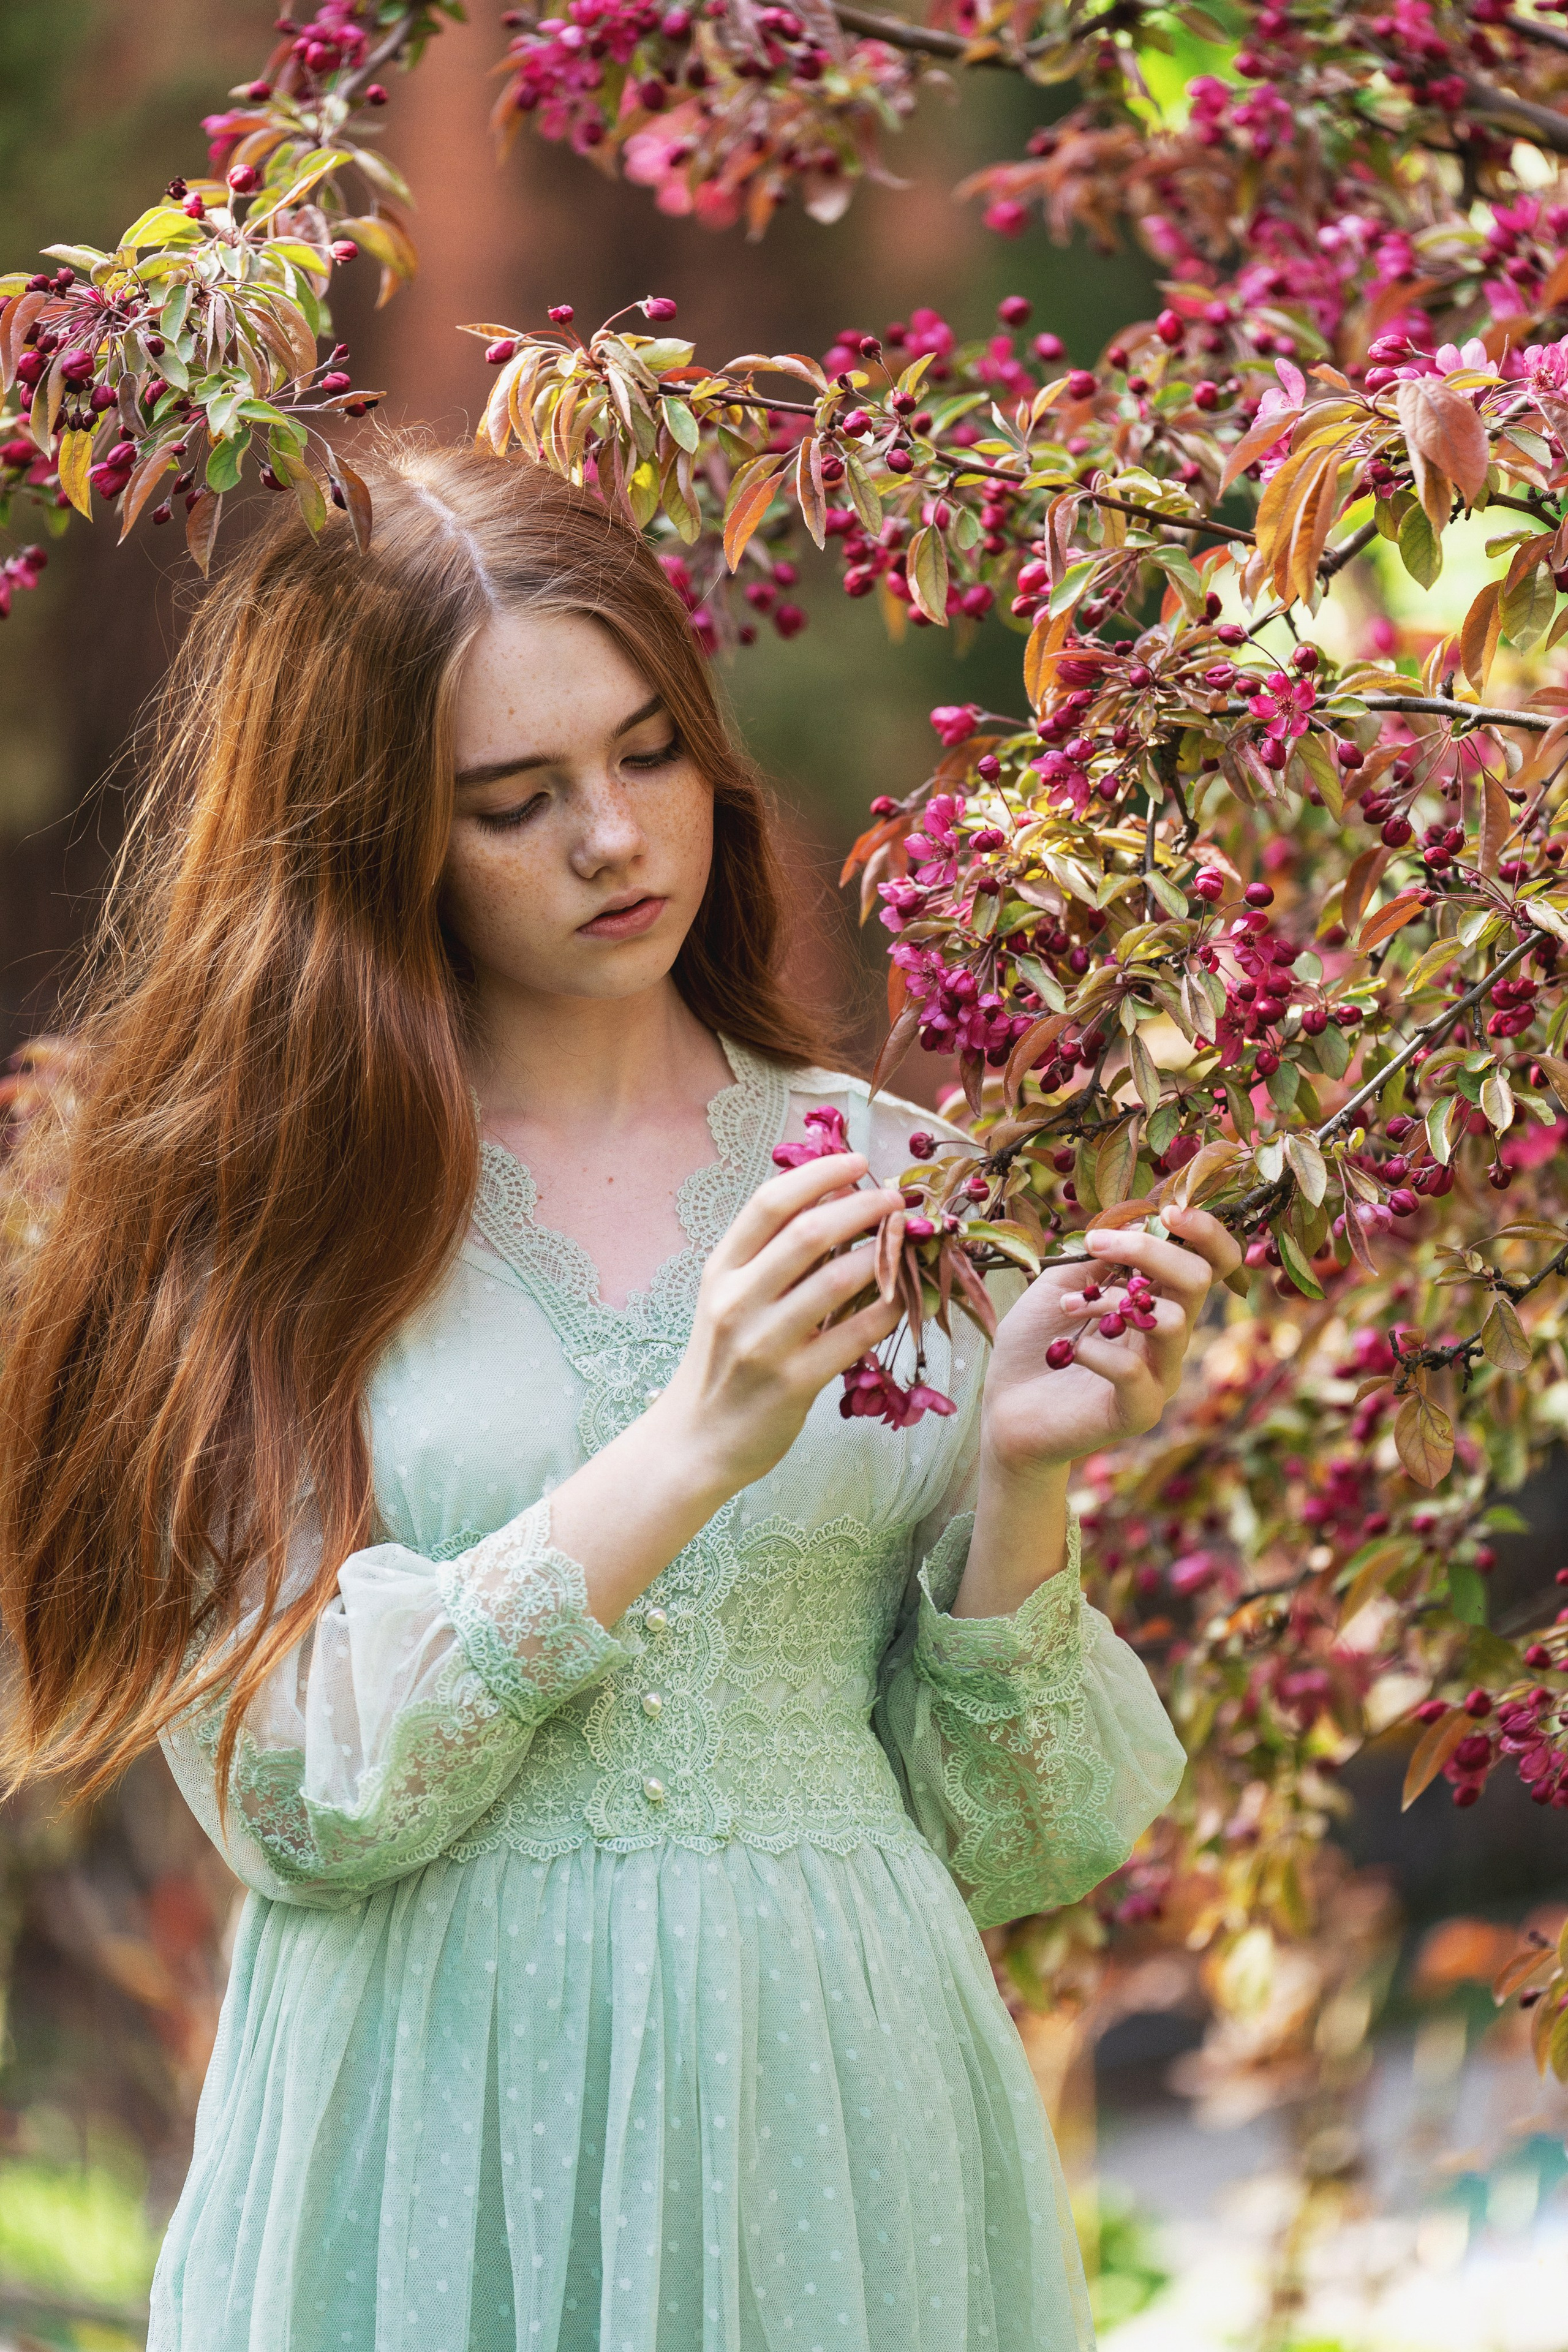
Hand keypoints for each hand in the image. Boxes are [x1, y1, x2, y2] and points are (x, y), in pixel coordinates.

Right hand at [653, 1152, 905, 1493]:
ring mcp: (765, 1342)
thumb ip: (769, 1257)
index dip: (818, 1173)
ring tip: (909, 1243)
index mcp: (722, 1270)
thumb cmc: (723, 1361)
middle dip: (864, 1206)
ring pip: (838, 1279)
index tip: (859, 1162)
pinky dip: (889, 1309)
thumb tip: (833, 1204)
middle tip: (898, 1200)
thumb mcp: (729, 1299)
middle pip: (809, 1232)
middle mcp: (738, 1299)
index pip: (769, 1202)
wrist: (696, 1440)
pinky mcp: (793, 1382)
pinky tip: (907, 1298)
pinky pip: (855, 1334)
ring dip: (884, 1254)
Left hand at [979, 1203, 1242, 1484]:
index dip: (1204, 1232)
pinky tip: (1068, 1352)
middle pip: (1197, 1279)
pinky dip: (1096, 1350)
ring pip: (1174, 1321)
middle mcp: (1169, 1336)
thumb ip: (1100, 1256)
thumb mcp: (1061, 1283)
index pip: (1210, 1261)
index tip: (1168, 1211)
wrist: (1007, 1409)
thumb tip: (1138, 1221)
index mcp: (1158, 1300)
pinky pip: (1134, 1371)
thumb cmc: (1036, 1342)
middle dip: (1151, 1251)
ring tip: (1069, 1308)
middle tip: (1097, 1244)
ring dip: (1111, 1301)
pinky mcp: (1139, 1411)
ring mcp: (1160, 1376)